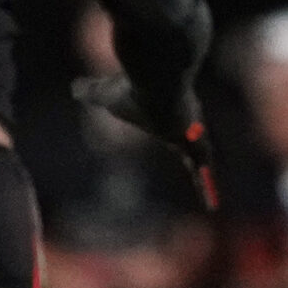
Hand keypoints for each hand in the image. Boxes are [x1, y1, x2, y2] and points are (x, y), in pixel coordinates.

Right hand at [76, 74, 218, 210]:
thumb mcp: (105, 93)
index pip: (174, 131)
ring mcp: (194, 133)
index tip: (182, 151)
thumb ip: (91, 91)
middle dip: (196, 161)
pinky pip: (203, 169)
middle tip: (201, 174)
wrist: (156, 82)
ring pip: (201, 158)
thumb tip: (75, 88)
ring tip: (211, 200)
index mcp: (165, 115)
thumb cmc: (131, 89)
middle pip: (193, 147)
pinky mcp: (197, 143)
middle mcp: (184, 124)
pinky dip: (205, 185)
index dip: (177, 141)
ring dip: (205, 179)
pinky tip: (211, 204)